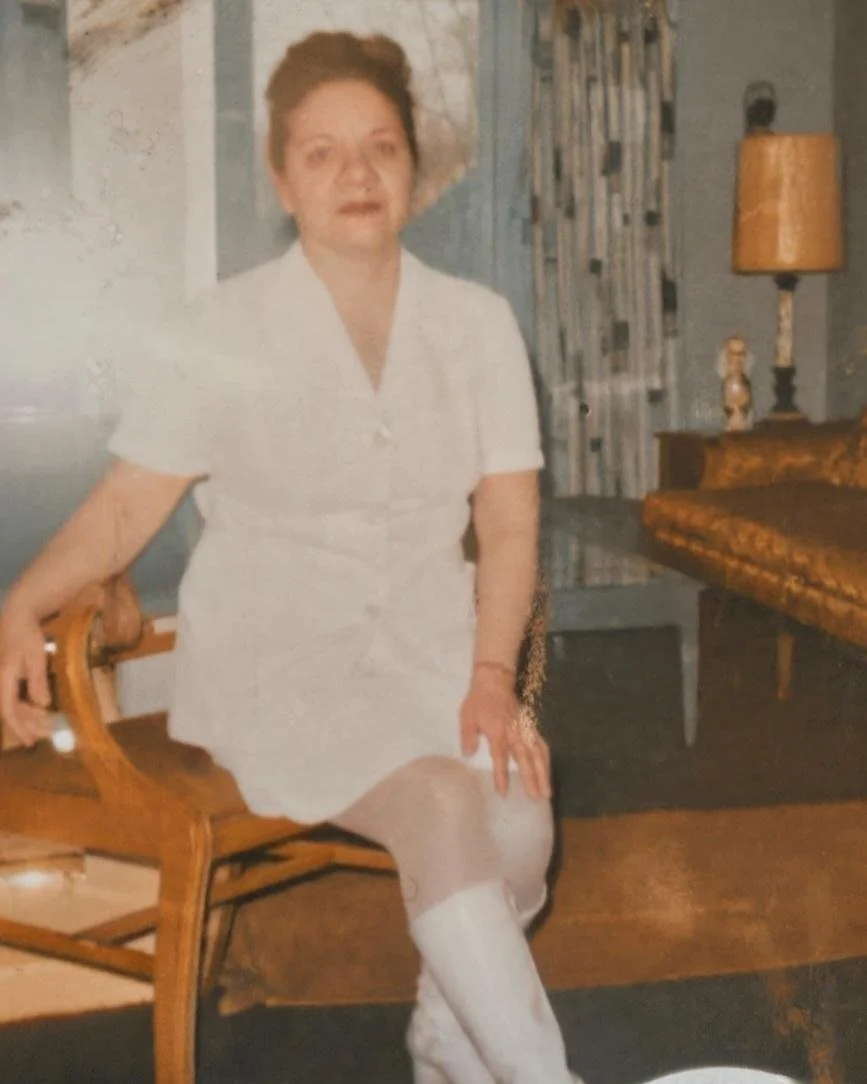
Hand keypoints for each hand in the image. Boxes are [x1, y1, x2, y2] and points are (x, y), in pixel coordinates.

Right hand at [0, 601, 53, 746]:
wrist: (17, 615)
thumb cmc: (27, 634)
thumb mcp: (36, 657)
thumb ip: (38, 681)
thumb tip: (42, 705)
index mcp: (3, 678)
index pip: (9, 710)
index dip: (19, 727)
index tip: (31, 741)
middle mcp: (0, 681)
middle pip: (11, 710)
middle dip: (28, 724)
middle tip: (46, 734)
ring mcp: (2, 679)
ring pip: (12, 704)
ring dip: (28, 716)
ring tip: (46, 725)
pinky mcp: (7, 675)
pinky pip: (13, 696)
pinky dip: (26, 705)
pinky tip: (39, 710)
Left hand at [459, 666, 551, 800]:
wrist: (495, 681)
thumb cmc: (479, 701)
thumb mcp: (467, 717)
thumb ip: (468, 736)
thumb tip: (468, 755)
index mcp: (498, 732)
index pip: (501, 757)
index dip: (502, 775)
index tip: (503, 792)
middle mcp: (515, 733)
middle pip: (526, 759)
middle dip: (532, 779)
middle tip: (536, 798)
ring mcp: (525, 730)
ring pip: (538, 754)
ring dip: (544, 773)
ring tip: (547, 792)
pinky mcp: (530, 727)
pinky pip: (542, 745)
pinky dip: (546, 759)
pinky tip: (548, 771)